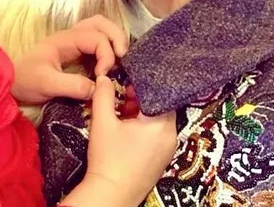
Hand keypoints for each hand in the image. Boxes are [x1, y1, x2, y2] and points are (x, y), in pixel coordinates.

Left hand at [11, 16, 128, 105]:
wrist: (11, 85)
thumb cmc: (25, 82)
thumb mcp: (47, 84)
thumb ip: (72, 86)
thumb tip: (98, 88)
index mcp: (65, 40)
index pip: (96, 38)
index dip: (106, 55)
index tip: (103, 76)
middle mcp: (71, 37)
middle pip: (101, 23)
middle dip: (116, 37)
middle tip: (122, 58)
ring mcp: (73, 43)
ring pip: (100, 29)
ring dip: (113, 40)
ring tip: (119, 60)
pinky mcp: (75, 54)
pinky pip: (96, 42)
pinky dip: (107, 49)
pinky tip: (109, 66)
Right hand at [65, 76, 176, 206]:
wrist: (111, 195)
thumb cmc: (108, 157)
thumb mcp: (102, 122)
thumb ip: (104, 95)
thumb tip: (104, 77)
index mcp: (161, 123)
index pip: (160, 93)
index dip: (144, 85)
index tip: (128, 83)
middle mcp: (171, 135)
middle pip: (160, 107)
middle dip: (142, 99)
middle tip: (124, 96)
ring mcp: (168, 150)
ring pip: (159, 121)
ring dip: (143, 114)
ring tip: (123, 113)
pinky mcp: (162, 160)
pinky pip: (158, 135)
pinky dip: (146, 128)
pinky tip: (127, 131)